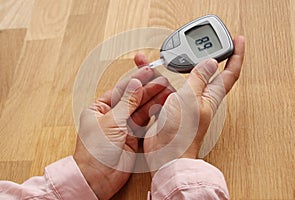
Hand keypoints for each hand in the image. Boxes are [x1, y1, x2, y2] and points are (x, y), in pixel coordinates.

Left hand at [73, 54, 172, 198]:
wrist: (97, 178)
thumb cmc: (94, 152)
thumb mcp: (111, 122)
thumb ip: (126, 102)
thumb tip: (134, 84)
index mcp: (99, 108)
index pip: (120, 89)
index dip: (136, 79)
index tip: (148, 70)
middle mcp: (111, 116)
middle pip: (132, 98)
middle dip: (148, 89)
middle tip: (162, 80)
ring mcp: (123, 127)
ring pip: (140, 109)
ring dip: (152, 100)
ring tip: (165, 90)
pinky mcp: (132, 138)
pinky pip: (144, 122)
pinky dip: (153, 114)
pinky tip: (161, 106)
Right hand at [143, 36, 244, 175]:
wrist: (166, 154)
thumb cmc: (182, 132)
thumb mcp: (191, 100)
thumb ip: (199, 80)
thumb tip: (210, 63)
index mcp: (211, 95)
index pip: (231, 72)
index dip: (236, 54)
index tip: (238, 40)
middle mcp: (200, 97)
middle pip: (201, 71)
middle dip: (195, 57)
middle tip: (191, 45)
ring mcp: (184, 102)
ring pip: (179, 78)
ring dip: (169, 68)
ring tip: (158, 58)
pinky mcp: (170, 106)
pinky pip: (165, 88)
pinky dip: (157, 80)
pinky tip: (149, 76)